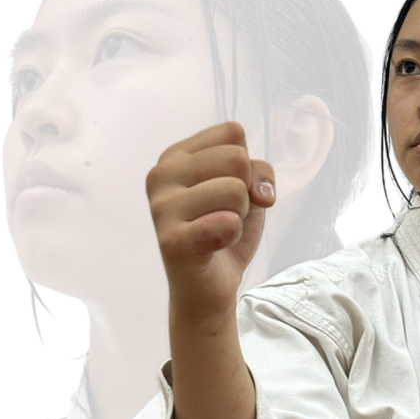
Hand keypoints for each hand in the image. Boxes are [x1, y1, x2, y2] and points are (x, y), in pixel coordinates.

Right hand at [146, 122, 274, 318]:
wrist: (209, 285)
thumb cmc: (224, 230)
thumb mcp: (248, 188)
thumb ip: (258, 170)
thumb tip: (259, 193)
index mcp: (174, 155)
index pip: (232, 132)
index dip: (248, 164)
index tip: (232, 192)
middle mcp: (160, 175)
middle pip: (237, 158)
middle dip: (245, 191)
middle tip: (225, 215)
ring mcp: (161, 208)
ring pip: (236, 190)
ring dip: (239, 216)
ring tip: (218, 231)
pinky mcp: (171, 240)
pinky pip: (227, 223)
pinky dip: (233, 237)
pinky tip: (214, 246)